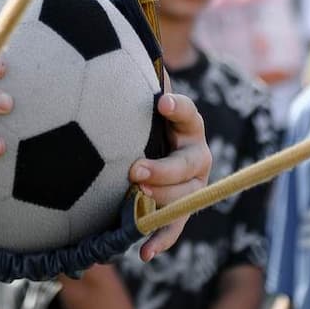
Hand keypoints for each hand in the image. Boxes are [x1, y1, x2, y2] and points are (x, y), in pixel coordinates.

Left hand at [131, 92, 211, 261]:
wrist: (137, 151)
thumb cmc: (137, 121)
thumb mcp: (138, 103)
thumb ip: (135, 88)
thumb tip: (114, 55)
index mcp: (188, 127)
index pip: (190, 114)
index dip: (178, 109)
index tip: (160, 102)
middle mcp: (195, 156)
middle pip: (188, 164)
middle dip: (164, 168)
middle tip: (135, 169)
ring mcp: (191, 186)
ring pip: (185, 197)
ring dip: (163, 200)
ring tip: (137, 198)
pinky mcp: (180, 211)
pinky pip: (175, 228)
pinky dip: (161, 240)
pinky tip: (144, 252)